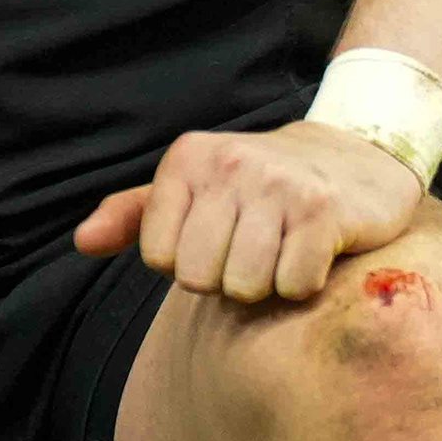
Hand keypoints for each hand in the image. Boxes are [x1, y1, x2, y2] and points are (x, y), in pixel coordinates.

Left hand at [76, 119, 422, 303]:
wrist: (358, 154)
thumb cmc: (262, 186)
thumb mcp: (195, 188)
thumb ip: (136, 215)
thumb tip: (82, 242)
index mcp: (190, 157)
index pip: (159, 258)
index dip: (189, 262)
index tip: (220, 236)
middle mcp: (233, 162)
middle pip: (199, 277)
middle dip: (227, 278)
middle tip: (256, 247)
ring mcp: (281, 184)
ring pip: (244, 286)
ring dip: (266, 285)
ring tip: (284, 250)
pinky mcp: (325, 210)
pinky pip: (293, 285)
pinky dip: (304, 285)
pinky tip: (316, 253)